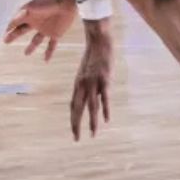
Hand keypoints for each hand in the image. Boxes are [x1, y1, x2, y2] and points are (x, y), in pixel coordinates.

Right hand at [4, 0, 77, 61]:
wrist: (67, 1)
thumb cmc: (48, 0)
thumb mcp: (30, 6)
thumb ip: (18, 11)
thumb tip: (5, 14)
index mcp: (28, 15)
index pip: (13, 22)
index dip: (5, 27)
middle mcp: (35, 22)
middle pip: (21, 31)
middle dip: (13, 36)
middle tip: (4, 41)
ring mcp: (45, 28)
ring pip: (36, 40)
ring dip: (31, 47)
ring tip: (26, 54)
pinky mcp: (56, 33)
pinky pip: (51, 45)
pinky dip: (49, 52)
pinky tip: (46, 61)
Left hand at [70, 25, 113, 139]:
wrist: (98, 40)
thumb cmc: (94, 56)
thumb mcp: (88, 71)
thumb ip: (89, 84)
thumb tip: (94, 97)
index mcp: (78, 83)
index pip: (73, 105)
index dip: (73, 118)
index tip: (74, 131)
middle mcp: (82, 85)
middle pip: (77, 108)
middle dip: (76, 124)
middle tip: (76, 139)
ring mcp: (93, 82)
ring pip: (91, 106)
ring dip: (92, 122)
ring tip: (93, 135)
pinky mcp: (104, 79)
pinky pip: (104, 97)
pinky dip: (105, 109)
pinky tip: (106, 120)